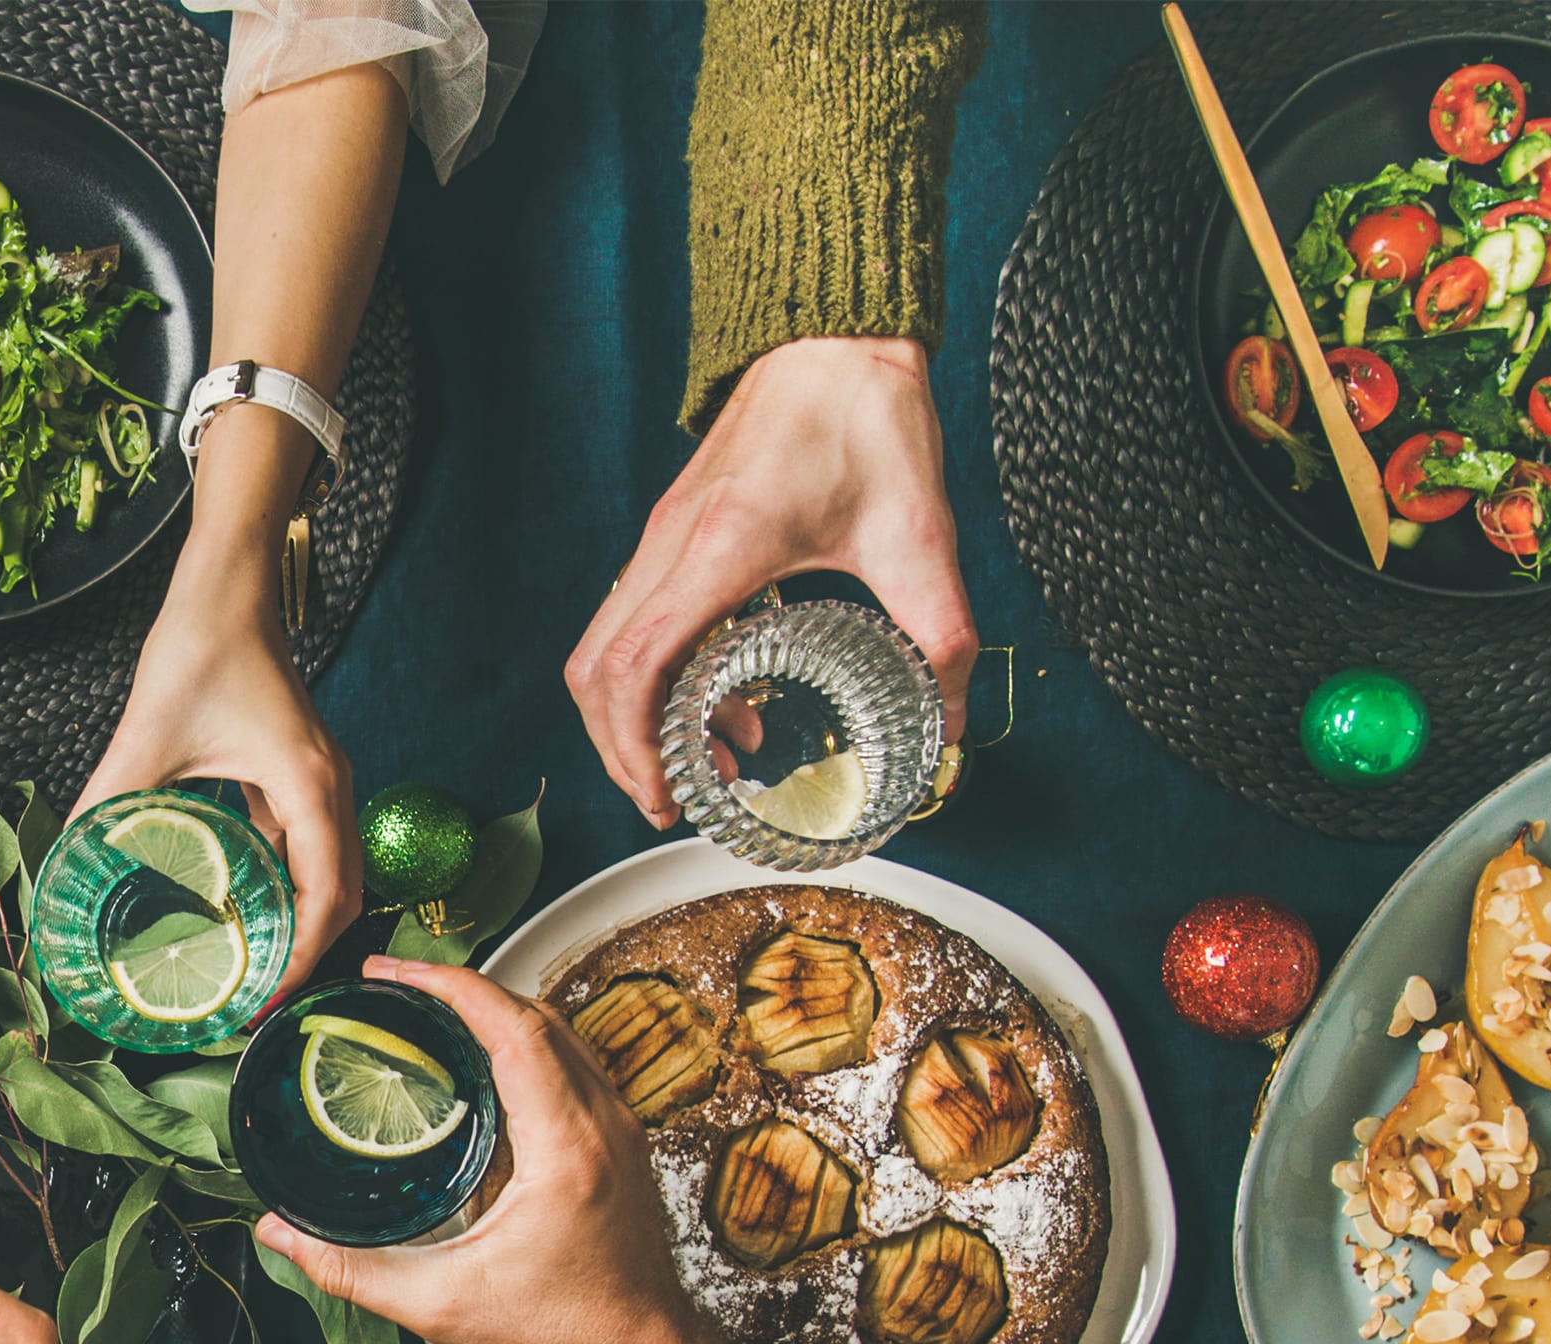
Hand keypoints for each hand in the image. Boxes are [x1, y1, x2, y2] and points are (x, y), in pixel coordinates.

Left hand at [78, 590, 361, 999]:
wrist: (227, 588)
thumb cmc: (200, 648)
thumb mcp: (146, 737)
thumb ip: (108, 803)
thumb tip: (67, 867)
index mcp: (309, 787)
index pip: (326, 899)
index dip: (301, 959)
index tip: (261, 1001)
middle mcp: (329, 789)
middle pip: (341, 898)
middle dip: (305, 956)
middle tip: (253, 1002)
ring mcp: (319, 781)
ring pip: (328, 874)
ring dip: (299, 924)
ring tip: (249, 968)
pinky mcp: (299, 773)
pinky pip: (305, 846)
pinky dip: (284, 886)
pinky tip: (238, 908)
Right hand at [256, 959, 723, 1343]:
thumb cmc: (561, 1338)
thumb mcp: (441, 1305)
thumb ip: (351, 1269)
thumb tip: (281, 1234)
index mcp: (567, 1148)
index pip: (514, 1028)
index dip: (449, 986)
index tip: (392, 973)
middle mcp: (605, 1125)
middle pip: (536, 1016)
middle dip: (464, 988)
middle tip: (395, 986)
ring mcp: (623, 1131)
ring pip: (561, 1034)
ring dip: (498, 1011)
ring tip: (430, 1013)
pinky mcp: (623, 1147)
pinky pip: (574, 1065)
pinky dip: (525, 1043)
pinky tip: (481, 1063)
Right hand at [564, 337, 977, 827]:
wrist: (834, 336)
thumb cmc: (868, 419)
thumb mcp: (921, 535)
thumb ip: (943, 634)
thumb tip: (954, 723)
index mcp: (723, 547)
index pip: (637, 662)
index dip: (635, 742)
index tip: (665, 793)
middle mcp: (673, 543)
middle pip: (596, 668)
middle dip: (621, 749)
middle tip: (674, 801)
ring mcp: (664, 535)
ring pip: (603, 645)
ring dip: (633, 715)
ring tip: (702, 760)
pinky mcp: (673, 530)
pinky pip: (633, 618)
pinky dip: (654, 675)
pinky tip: (725, 698)